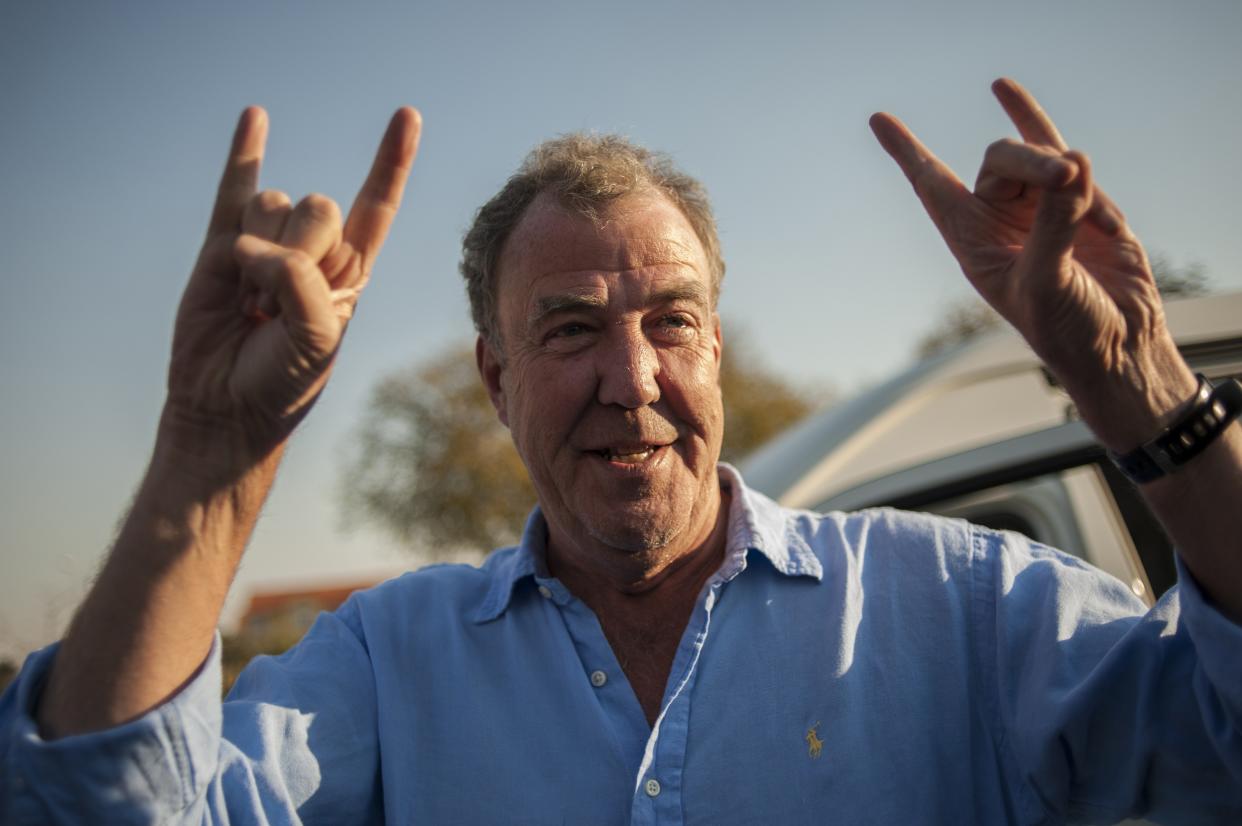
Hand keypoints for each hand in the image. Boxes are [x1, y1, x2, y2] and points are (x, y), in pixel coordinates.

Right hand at [165, 106, 420, 470]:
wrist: (226, 406)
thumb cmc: (283, 380)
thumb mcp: (315, 336)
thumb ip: (299, 282)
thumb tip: (250, 246)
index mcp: (350, 272)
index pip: (377, 207)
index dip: (392, 162)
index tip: (408, 115)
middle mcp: (313, 251)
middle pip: (318, 207)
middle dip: (300, 254)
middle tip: (278, 310)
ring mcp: (266, 245)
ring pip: (270, 206)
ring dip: (257, 260)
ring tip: (250, 306)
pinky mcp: (222, 248)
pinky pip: (234, 188)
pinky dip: (244, 152)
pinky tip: (256, 116)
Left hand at [870, 79, 1195, 451]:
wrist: (1117, 347)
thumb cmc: (1066, 329)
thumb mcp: (1047, 280)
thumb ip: (1054, 223)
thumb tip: (1072, 164)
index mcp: (972, 242)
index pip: (932, 186)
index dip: (906, 152)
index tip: (878, 119)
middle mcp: (1001, 221)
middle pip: (999, 160)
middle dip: (1030, 161)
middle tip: (1067, 178)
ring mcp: (1043, 209)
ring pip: (1040, 156)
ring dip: (1064, 172)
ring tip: (1088, 196)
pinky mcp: (1086, 205)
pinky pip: (1074, 162)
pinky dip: (1084, 174)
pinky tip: (1051, 152)